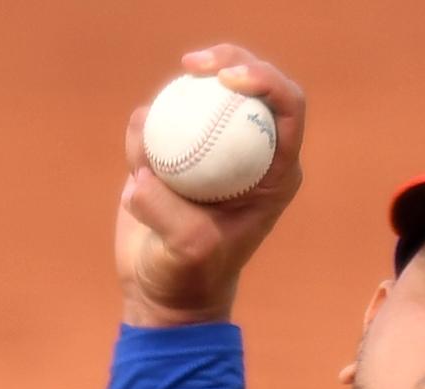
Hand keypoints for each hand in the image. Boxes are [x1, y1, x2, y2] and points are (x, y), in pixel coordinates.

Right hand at [117, 45, 306, 326]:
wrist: (165, 292)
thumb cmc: (190, 276)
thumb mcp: (188, 250)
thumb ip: (168, 213)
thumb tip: (141, 179)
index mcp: (275, 170)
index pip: (286, 106)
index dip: (265, 78)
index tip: (227, 79)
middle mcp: (249, 153)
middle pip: (248, 85)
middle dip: (227, 60)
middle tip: (193, 65)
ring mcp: (212, 151)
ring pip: (199, 98)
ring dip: (173, 105)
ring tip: (152, 147)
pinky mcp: (174, 154)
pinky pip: (157, 123)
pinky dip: (142, 134)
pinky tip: (137, 161)